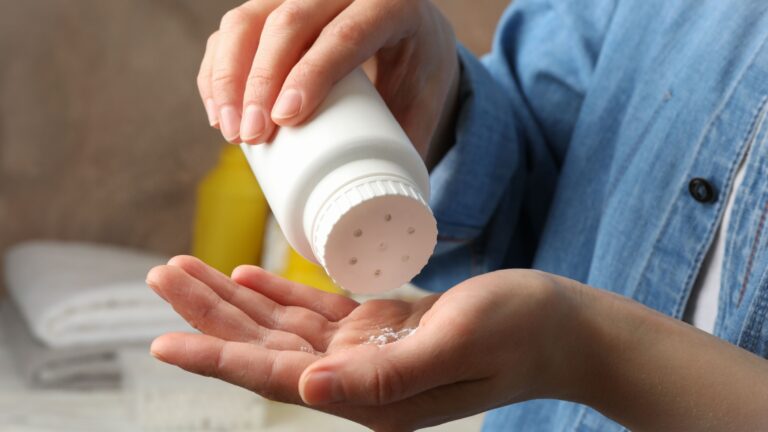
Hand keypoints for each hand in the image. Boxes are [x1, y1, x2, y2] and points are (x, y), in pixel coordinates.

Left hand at [146, 256, 584, 430]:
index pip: (275, 376)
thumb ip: (382, 376)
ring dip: (235, 300)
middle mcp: (360, 381)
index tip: (162, 339)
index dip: (217, 355)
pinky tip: (249, 277)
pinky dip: (281, 294)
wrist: (563, 328)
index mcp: (370, 398)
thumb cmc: (519, 334)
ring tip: (188, 269)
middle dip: (211, 315)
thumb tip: (305, 389)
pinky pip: (319, 312)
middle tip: (161, 275)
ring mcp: (370, 354)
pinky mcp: (384, 328)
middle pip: (267, 347)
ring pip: (284, 326)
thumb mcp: (452, 347)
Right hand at [198, 0, 458, 159]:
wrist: (411, 37)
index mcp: (392, 6)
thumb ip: (411, 143)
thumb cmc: (417, 75)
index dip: (312, 73)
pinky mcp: (273, 4)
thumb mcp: (425, 103)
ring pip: (250, 19)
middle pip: (289, 20)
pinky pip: (233, 29)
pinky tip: (217, 108)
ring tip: (229, 130)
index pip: (346, 33)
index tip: (285, 118)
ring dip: (229, 75)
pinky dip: (217, 68)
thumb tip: (389, 210)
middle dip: (260, 80)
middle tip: (250, 135)